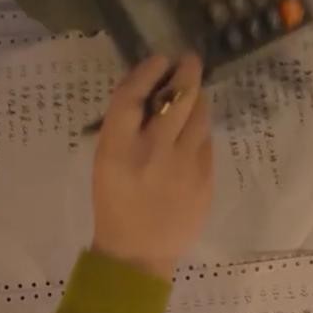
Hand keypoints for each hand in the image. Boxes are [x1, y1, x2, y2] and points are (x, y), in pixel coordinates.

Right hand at [91, 55, 213, 279]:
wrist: (137, 253)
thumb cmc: (115, 204)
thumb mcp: (105, 162)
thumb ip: (124, 128)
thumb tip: (150, 89)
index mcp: (118, 149)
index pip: (132, 96)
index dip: (147, 71)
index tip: (159, 59)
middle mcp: (153, 152)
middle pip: (178, 98)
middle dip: (186, 73)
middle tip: (189, 61)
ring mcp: (185, 166)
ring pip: (200, 116)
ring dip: (197, 100)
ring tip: (192, 96)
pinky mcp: (205, 179)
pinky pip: (207, 143)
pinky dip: (200, 132)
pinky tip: (193, 135)